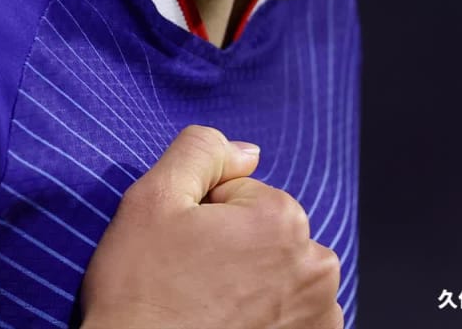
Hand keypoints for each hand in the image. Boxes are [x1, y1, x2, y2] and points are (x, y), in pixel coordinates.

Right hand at [81, 125, 341, 328]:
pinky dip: (266, 316)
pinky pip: (292, 312)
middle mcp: (315, 264)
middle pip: (265, 232)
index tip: (180, 248)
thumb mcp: (150, 200)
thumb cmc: (140, 291)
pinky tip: (230, 324)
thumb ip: (199, 153)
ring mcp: (321, 312)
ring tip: (206, 305)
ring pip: (278, 272)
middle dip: (231, 246)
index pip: (239, 193)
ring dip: (250, 281)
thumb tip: (245, 151)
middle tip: (189, 277)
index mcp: (280, 218)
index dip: (201, 216)